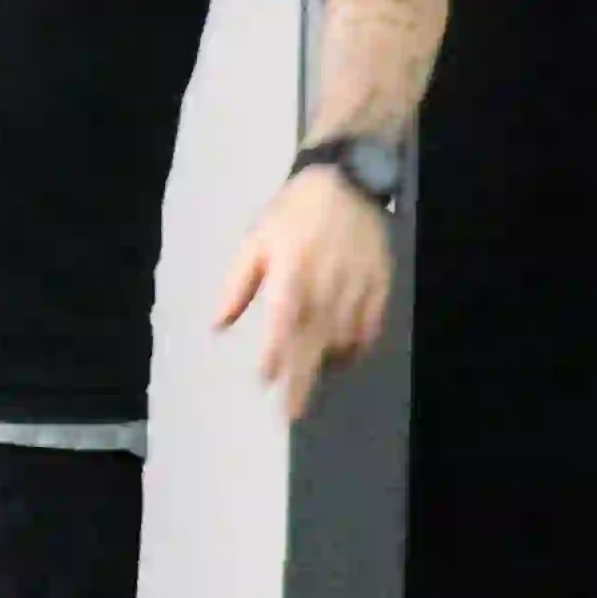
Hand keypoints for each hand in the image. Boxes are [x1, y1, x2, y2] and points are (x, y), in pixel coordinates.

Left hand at [215, 168, 395, 424]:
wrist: (346, 183)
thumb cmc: (291, 214)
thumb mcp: (254, 242)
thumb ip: (236, 286)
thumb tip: (216, 326)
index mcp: (292, 273)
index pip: (282, 324)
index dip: (274, 355)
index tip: (264, 382)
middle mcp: (326, 284)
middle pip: (314, 342)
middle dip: (302, 381)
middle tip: (291, 415)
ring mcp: (357, 287)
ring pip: (344, 341)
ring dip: (327, 364)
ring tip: (312, 378)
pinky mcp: (380, 286)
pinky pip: (370, 328)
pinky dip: (356, 348)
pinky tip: (343, 356)